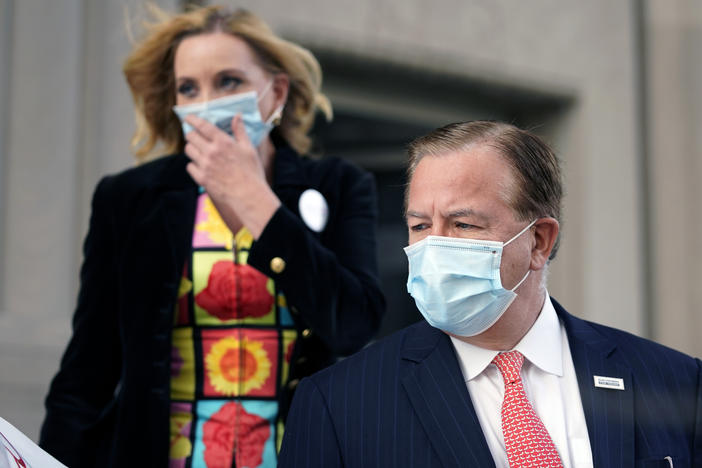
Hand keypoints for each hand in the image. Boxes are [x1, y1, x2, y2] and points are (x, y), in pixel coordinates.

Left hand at [184, 114, 280, 237]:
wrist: (248, 196)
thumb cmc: (251, 172)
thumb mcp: (248, 149)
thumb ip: (240, 131)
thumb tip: (237, 116)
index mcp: (223, 142)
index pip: (202, 125)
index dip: (192, 119)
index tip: (188, 118)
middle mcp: (211, 152)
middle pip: (191, 137)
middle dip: (192, 134)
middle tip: (196, 136)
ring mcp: (204, 165)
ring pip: (188, 150)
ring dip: (192, 148)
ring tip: (200, 151)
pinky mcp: (201, 178)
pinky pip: (190, 167)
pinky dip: (194, 165)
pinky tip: (202, 166)